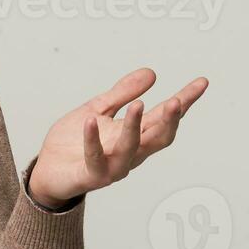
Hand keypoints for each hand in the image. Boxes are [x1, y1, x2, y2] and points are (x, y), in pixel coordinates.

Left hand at [27, 68, 207, 206]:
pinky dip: (92, 140)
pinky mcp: (91, 175)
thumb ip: (122, 93)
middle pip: (158, 137)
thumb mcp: (98, 109)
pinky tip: (90, 121)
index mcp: (135, 135)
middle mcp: (131, 152)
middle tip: (176, 102)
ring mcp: (113, 166)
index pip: (164, 117)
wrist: (47, 170)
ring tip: (138, 105)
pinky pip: (94, 158)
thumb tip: (152, 73)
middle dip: (169, 121)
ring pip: (131, 148)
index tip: (201, 82)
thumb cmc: (73, 142)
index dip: (185, 101)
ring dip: (135, 127)